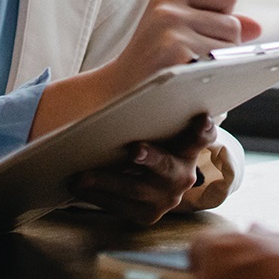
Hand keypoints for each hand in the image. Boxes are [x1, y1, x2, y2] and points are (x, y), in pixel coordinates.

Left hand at [68, 114, 216, 224]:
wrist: (145, 179)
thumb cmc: (147, 140)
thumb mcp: (155, 124)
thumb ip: (152, 104)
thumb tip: (140, 63)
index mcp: (189, 147)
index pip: (202, 136)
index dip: (202, 130)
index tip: (201, 119)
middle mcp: (183, 175)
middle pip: (167, 166)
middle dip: (150, 158)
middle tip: (135, 150)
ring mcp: (167, 198)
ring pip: (136, 189)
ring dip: (107, 180)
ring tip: (82, 175)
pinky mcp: (147, 214)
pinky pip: (120, 206)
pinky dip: (96, 194)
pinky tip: (76, 185)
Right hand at [106, 0, 261, 90]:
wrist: (115, 93)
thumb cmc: (150, 65)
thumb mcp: (175, 33)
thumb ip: (215, 24)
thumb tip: (257, 27)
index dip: (221, 18)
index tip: (199, 34)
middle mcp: (170, 7)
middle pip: (232, 24)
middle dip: (221, 46)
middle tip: (188, 61)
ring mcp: (172, 30)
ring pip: (230, 46)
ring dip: (217, 65)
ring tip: (186, 71)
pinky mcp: (177, 53)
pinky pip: (220, 65)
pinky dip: (211, 78)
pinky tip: (187, 82)